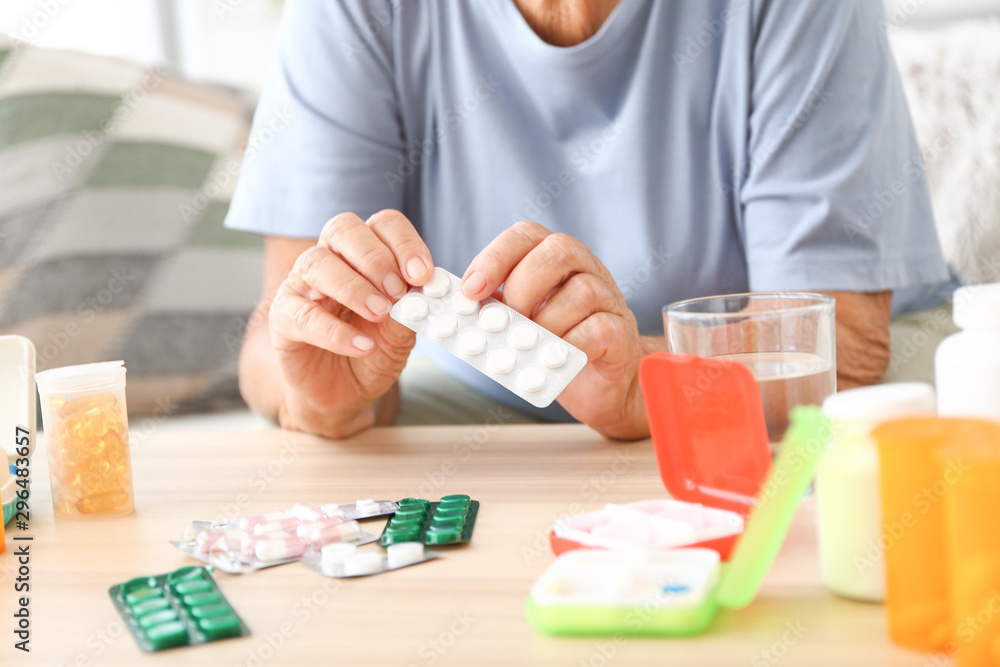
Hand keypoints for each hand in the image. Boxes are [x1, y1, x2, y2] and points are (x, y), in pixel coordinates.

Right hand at [268, 210, 433, 437]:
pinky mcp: (283, 319)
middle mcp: (328, 260)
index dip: (404, 242)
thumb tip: (424, 290)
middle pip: (343, 229)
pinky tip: (362, 345)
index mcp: (363, 254)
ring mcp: (301, 286)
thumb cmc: (373, 352)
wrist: (345, 394)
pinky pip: (303, 315)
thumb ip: (411, 309)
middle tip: (397, 290)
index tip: (422, 274)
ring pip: (317, 263)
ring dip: (354, 287)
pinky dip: (336, 331)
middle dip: (375, 257)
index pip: (382, 225)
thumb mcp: (401, 333)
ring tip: (380, 314)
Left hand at [461, 221, 647, 438]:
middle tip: (505, 321)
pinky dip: (569, 344)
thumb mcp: (520, 322)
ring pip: (582, 290)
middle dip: (522, 285)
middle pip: (559, 251)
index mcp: (556, 259)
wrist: (602, 385)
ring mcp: (609, 299)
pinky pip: (598, 328)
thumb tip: (458, 310)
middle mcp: (587, 269)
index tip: (471, 289)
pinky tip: (553, 359)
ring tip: (528, 346)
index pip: (527, 235)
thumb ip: (497, 310)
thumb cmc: (556, 347)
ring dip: (545, 321)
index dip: (495, 257)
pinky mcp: (622, 332)